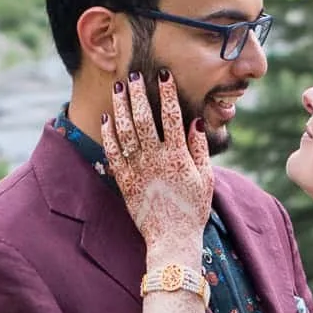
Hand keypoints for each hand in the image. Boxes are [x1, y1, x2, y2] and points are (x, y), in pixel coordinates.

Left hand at [99, 69, 213, 254]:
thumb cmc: (192, 208)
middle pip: (144, 119)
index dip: (168, 92)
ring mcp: (138, 170)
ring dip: (121, 108)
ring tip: (119, 89)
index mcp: (179, 156)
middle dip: (138, 94)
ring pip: (126, 132)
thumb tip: (195, 121)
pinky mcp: (124, 181)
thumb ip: (199, 149)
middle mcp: (156, 159)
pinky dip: (109, 134)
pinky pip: (113, 153)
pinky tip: (107, 118)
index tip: (163, 73)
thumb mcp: (205, 178)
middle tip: (133, 75)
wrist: (172, 239)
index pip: (173, 116)